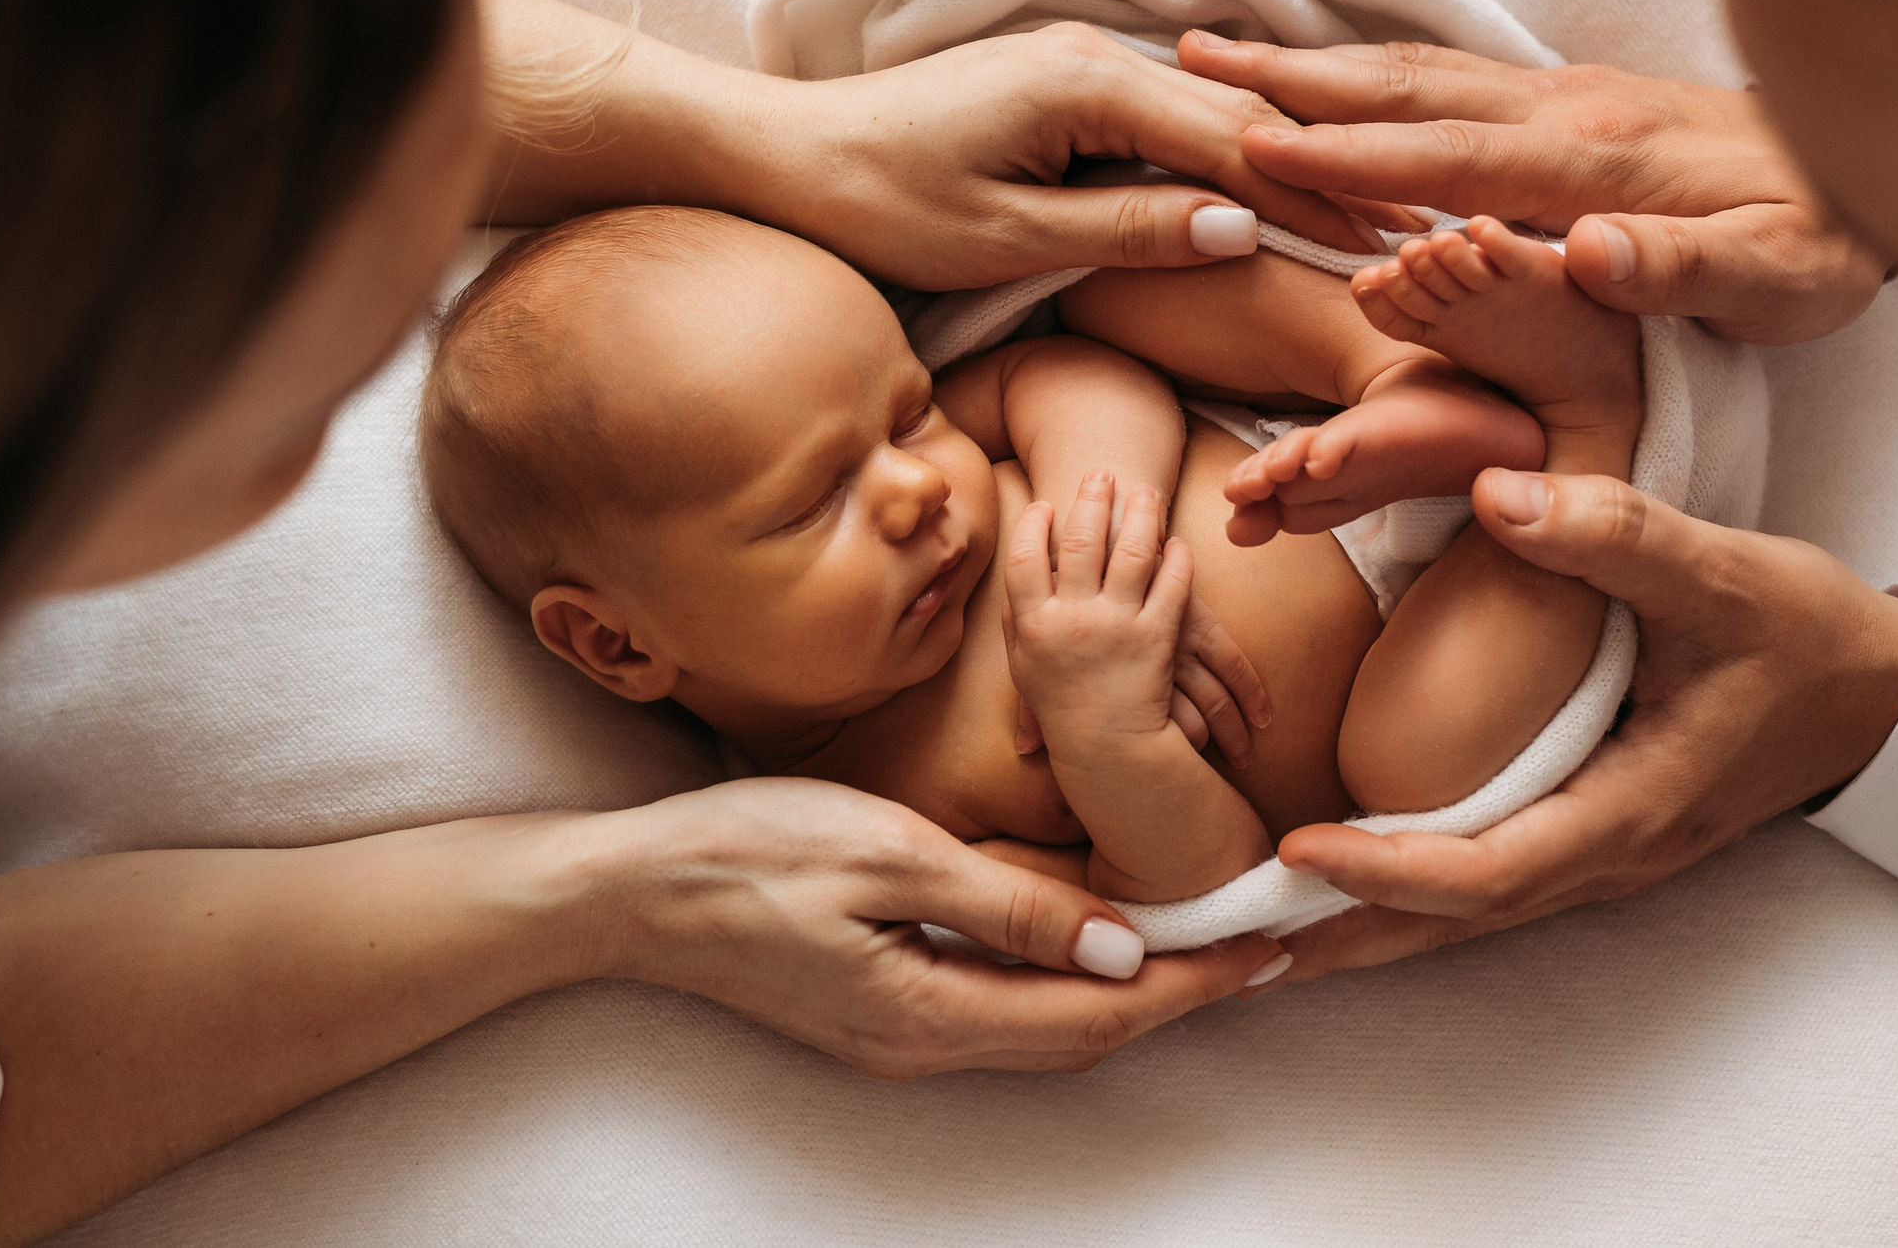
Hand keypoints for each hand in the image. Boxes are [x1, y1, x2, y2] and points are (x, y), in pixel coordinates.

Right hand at [596, 777, 1279, 1073]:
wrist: (630, 890)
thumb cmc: (749, 852)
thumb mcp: (888, 854)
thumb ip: (1007, 905)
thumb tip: (1118, 949)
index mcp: (932, 1012)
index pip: (1099, 1014)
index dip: (1192, 983)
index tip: (1267, 951)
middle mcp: (924, 1044)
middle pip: (1083, 1037)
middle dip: (1181, 995)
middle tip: (1263, 952)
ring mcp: (898, 1037)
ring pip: (1045, 1031)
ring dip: (1129, 994)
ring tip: (1202, 950)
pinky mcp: (877, 1012)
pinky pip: (1001, 1012)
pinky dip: (1066, 985)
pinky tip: (1090, 949)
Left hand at [776, 23, 1375, 288]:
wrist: (781, 158)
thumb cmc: (877, 203)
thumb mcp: (1006, 238)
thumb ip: (1128, 231)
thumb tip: (1238, 229)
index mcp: (1087, 84)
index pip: (1234, 144)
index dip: (1315, 196)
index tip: (1386, 241)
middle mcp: (1090, 55)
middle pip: (1234, 121)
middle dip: (1317, 175)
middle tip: (1402, 230)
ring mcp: (1072, 66)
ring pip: (1202, 119)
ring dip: (1273, 168)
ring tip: (1355, 214)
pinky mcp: (1053, 89)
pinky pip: (1159, 123)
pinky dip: (1215, 160)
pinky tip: (1257, 194)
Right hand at [1001, 474, 1193, 746]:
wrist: (1110, 750)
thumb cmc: (1063, 707)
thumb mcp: (1026, 667)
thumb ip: (1016, 622)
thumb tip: (1011, 580)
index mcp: (1033, 626)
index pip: (1025, 560)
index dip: (1033, 527)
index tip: (1044, 502)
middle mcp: (1072, 621)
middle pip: (1079, 544)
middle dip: (1090, 501)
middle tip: (1100, 472)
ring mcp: (1116, 626)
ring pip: (1130, 553)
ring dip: (1139, 516)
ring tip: (1146, 490)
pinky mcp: (1157, 635)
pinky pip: (1169, 584)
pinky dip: (1174, 558)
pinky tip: (1175, 542)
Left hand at [1012, 555, 1272, 767]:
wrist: (1099, 515)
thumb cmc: (1065, 583)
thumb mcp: (1045, 635)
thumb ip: (1035, 691)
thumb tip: (1025, 749)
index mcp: (1102, 671)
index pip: (1135, 734)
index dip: (1154, 763)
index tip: (1170, 789)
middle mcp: (1136, 659)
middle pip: (1181, 722)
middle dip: (1203, 755)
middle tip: (1217, 785)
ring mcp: (1171, 634)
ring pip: (1213, 696)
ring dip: (1236, 731)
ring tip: (1250, 761)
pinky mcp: (1196, 615)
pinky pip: (1231, 663)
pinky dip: (1251, 693)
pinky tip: (1266, 719)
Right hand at [1180, 31, 1887, 343]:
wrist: (1886, 168)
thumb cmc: (1833, 242)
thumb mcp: (1783, 281)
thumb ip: (1685, 270)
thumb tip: (1584, 252)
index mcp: (1597, 162)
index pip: (1446, 156)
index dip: (1346, 153)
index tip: (1249, 142)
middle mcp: (1567, 110)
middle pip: (1405, 87)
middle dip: (1291, 77)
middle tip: (1187, 59)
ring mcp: (1567, 94)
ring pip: (1416, 69)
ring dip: (1314, 60)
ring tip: (1222, 45)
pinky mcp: (1574, 97)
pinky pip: (1446, 74)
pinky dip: (1368, 68)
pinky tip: (1331, 69)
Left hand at [1244, 468, 1897, 989]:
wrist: (1880, 688)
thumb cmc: (1807, 634)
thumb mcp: (1727, 572)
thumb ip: (1618, 534)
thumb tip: (1501, 493)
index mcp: (1632, 808)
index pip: (1489, 868)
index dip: (1390, 872)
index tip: (1297, 855)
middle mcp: (1605, 853)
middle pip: (1453, 920)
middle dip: (1341, 937)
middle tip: (1225, 951)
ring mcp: (1596, 852)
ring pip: (1459, 912)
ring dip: (1359, 926)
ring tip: (1252, 936)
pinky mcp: (1586, 828)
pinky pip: (1479, 878)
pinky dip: (1401, 891)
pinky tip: (1337, 883)